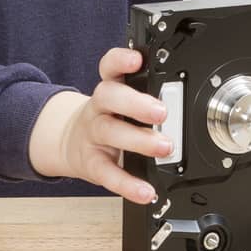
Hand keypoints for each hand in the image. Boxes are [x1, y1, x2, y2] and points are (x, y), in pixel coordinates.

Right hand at [29, 47, 169, 202]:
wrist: (69, 143)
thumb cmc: (107, 118)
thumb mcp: (121, 100)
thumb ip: (145, 96)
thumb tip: (180, 99)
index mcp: (110, 88)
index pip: (110, 67)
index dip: (121, 61)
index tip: (137, 59)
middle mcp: (99, 108)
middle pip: (109, 97)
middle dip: (136, 103)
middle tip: (162, 112)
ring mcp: (93, 135)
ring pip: (110, 132)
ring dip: (138, 140)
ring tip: (163, 147)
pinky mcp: (91, 163)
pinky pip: (107, 173)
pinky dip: (127, 184)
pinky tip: (145, 191)